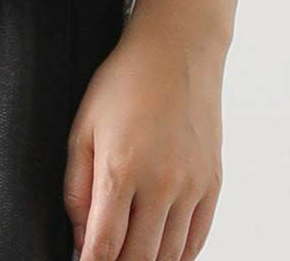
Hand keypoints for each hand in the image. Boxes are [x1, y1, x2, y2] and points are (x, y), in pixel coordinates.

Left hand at [61, 12, 225, 259]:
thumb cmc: (125, 82)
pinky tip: (162, 253)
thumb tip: (81, 238)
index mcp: (121, 169)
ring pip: (169, 256)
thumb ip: (77, 188)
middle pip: (139, 259)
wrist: (177, 50)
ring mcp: (191, 186)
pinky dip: (179, 256)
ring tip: (130, 255)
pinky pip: (197, 240)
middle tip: (106, 259)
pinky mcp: (212, 183)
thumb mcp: (83, 127)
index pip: (104, 247)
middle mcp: (161, 184)